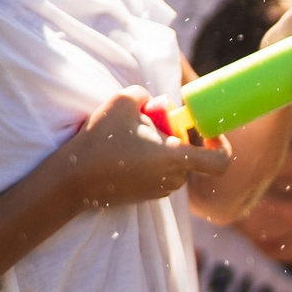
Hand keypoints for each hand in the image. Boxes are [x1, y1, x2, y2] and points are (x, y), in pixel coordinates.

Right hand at [54, 89, 230, 208]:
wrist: (71, 180)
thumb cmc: (100, 142)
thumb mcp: (123, 102)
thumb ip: (145, 95)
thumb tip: (151, 101)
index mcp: (177, 159)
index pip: (220, 161)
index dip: (220, 144)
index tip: (205, 130)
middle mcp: (174, 179)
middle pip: (191, 155)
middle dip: (177, 136)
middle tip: (152, 121)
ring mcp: (159, 191)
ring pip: (173, 164)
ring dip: (160, 148)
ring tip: (133, 135)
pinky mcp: (144, 196)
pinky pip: (157, 173)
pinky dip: (148, 160)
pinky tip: (124, 150)